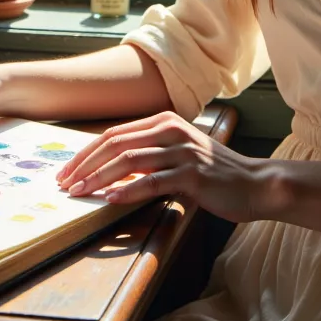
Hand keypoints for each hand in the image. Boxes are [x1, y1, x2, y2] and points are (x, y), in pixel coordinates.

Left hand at [54, 110, 277, 223]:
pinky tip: (111, 199)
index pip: (114, 133)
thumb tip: (111, 170)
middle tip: (64, 184)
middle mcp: (171, 130)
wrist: (255, 184)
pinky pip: (152, 181)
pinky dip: (128, 190)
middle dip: (84, 164)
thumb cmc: (215, 174)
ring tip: (80, 193)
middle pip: (115, 143)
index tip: (67, 171)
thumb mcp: (179, 155)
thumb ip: (150, 155)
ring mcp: (182, 151)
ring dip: (99, 178)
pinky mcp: (192, 174)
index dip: (86, 153)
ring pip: (129, 160)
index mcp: (165, 121)